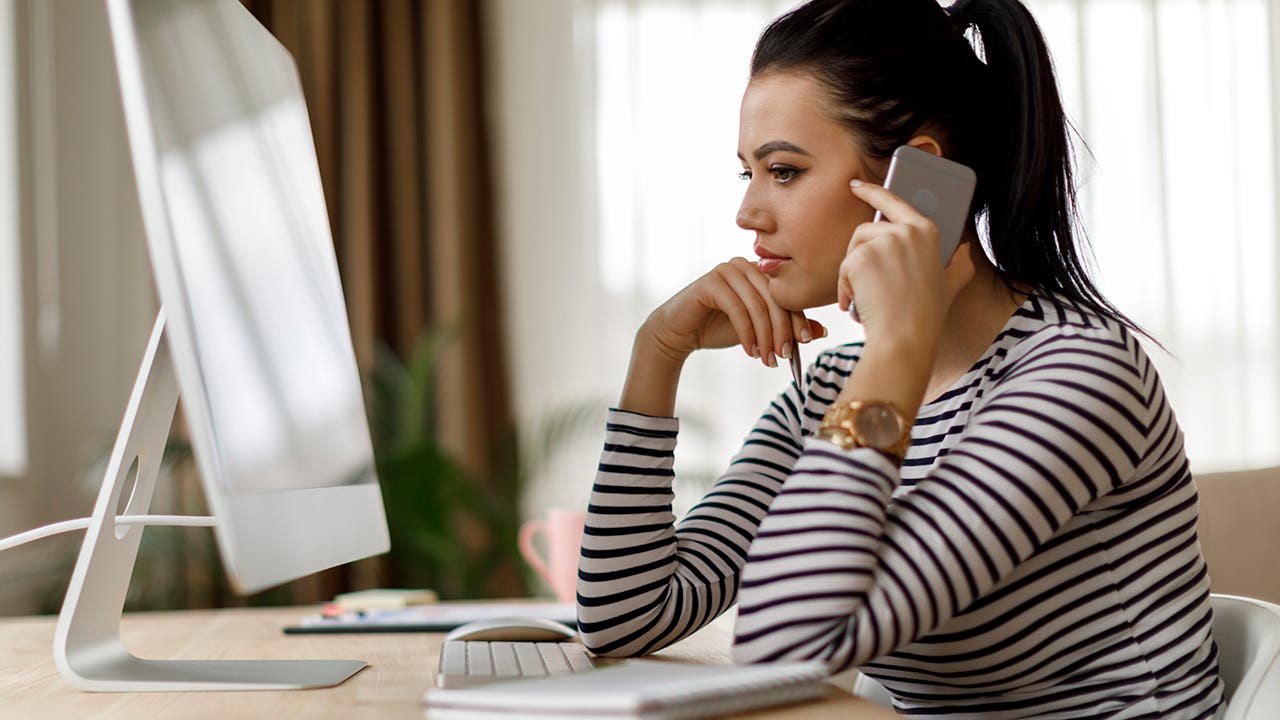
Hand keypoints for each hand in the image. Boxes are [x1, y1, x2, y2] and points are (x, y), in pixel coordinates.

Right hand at [642, 257, 825, 368]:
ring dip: (765, 336)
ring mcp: (726, 270)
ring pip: (757, 305)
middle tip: (784, 357)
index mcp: (759, 271)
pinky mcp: (710, 282)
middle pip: (775, 298)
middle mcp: (744, 265)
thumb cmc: (719, 328)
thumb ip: (785, 326)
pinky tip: (750, 352)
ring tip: (768, 359)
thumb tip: (821, 331)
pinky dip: (747, 333)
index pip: (787, 293)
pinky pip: (737, 309)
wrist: (681, 332)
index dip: (798, 318)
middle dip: (782, 331)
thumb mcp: (758, 329)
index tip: (804, 343)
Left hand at [838, 181, 974, 354]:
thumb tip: (965, 248)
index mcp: (927, 231)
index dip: (873, 191)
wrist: (905, 338)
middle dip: (860, 256)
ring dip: (851, 274)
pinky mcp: (862, 256)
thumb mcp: (952, 284)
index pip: (895, 201)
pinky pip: (844, 267)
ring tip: (863, 298)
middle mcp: (907, 230)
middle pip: (867, 230)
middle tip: (865, 285)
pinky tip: (855, 303)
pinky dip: (844, 287)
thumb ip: (959, 263)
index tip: (857, 187)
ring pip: (854, 249)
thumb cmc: (926, 316)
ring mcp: (884, 241)